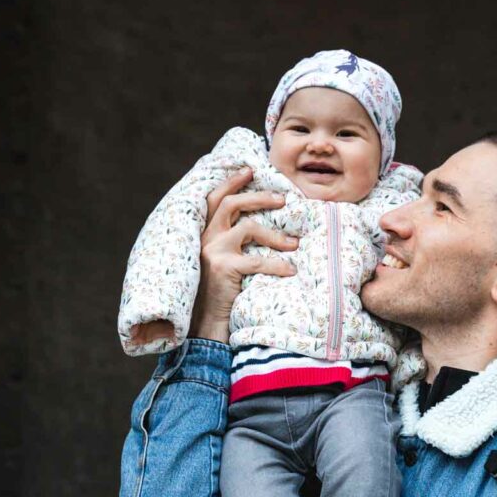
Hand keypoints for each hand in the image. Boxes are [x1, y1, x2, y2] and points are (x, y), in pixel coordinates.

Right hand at [190, 168, 297, 341]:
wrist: (203, 325)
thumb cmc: (215, 296)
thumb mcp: (217, 264)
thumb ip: (227, 244)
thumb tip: (257, 227)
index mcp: (201, 234)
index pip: (213, 199)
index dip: (231, 182)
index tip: (250, 170)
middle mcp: (204, 238)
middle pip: (231, 204)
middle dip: (259, 197)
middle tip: (283, 199)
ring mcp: (213, 252)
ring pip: (248, 227)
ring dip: (275, 235)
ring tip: (294, 244)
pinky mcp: (224, 268)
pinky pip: (258, 261)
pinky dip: (278, 265)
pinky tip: (291, 271)